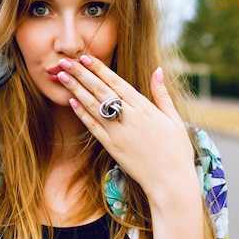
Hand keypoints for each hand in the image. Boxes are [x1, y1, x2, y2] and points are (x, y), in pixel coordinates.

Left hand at [56, 55, 197, 198]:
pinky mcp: (112, 147)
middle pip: (100, 90)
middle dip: (81, 74)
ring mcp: (118, 133)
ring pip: (93, 106)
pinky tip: (71, 101)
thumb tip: (157, 70)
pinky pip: (93, 127)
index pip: (117, 82)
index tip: (85, 57)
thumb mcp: (174, 118)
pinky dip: (81, 113)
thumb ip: (162, 94)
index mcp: (144, 108)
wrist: (170, 182)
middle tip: (65, 61)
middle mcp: (129, 118)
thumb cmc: (176, 150)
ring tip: (62, 76)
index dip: (99, 68)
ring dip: (76, 89)